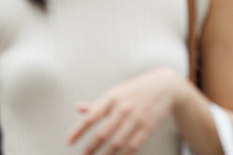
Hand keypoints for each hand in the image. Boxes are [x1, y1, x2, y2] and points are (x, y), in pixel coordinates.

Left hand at [68, 66, 187, 154]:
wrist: (164, 85)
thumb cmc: (135, 89)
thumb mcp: (115, 91)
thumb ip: (97, 103)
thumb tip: (78, 108)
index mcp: (111, 98)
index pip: (90, 117)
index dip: (77, 130)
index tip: (68, 142)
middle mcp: (122, 108)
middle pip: (103, 132)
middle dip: (91, 148)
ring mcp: (136, 118)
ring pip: (117, 142)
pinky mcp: (148, 126)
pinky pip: (134, 145)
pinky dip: (124, 154)